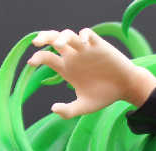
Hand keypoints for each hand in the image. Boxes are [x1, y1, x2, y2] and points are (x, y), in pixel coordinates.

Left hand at [27, 27, 155, 116]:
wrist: (125, 88)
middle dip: (44, 38)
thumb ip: (69, 110)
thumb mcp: (85, 107)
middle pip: (54, 40)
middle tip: (36, 42)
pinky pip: (87, 34)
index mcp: (67, 68)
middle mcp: (74, 56)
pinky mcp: (98, 45)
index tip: (31, 62)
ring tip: (59, 43)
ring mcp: (85, 49)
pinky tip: (83, 43)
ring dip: (63, 36)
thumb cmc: (104, 96)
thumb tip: (53, 109)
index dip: (38, 58)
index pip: (48, 57)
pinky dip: (83, 35)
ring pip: (69, 35)